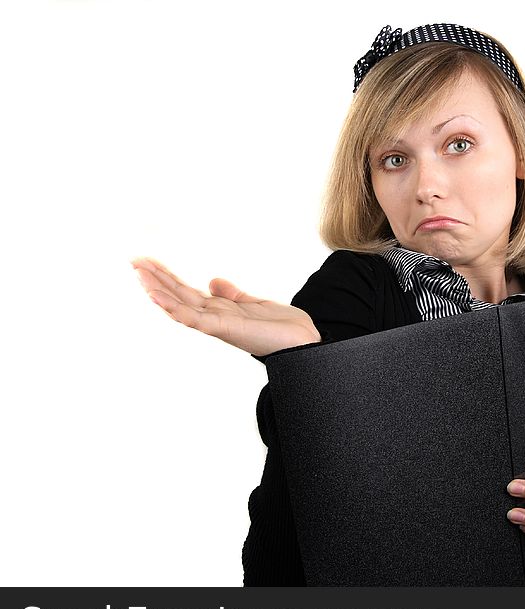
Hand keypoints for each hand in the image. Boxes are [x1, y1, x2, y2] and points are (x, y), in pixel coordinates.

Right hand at [132, 257, 320, 356]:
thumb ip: (233, 294)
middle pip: (178, 296)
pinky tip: (157, 296)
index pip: (187, 292)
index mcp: (220, 311)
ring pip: (180, 306)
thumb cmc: (283, 328)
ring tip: (139, 274)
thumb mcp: (254, 304)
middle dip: (156, 279)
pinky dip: (174, 308)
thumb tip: (213, 281)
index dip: (167, 277)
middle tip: (134, 262)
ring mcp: (217, 324)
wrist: (304, 344)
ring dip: (158, 290)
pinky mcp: (224, 329)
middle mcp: (215, 318)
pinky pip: (194, 319)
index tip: (148, 262)